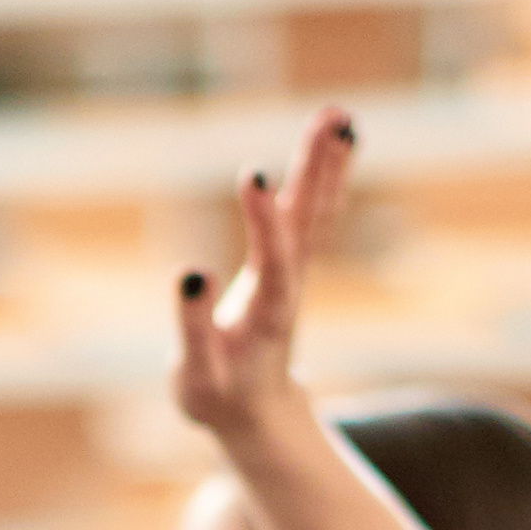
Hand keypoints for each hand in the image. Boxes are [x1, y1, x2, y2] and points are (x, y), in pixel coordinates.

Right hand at [170, 107, 356, 459]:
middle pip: (307, 222)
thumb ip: (194, 326)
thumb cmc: (217, 394)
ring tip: (337, 116)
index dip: (264, 219)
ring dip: (326, 165)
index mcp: (266, 313)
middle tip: (332, 118)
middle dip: (317, 171)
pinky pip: (311, 216)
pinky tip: (329, 145)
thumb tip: (193, 271)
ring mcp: (292, 273)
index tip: (253, 173)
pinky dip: (321, 179)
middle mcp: (287, 286)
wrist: (255, 414)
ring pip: (315, 214)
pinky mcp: (288, 267)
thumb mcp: (196, 375)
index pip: (272, 259)